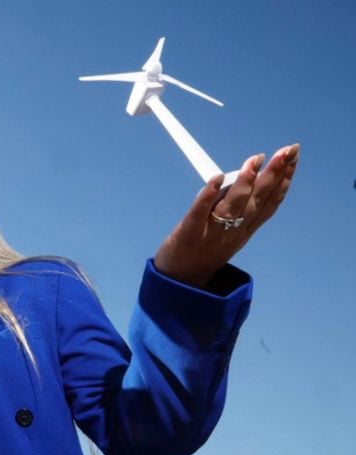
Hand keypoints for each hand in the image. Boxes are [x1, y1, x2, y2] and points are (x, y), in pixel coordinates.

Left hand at [154, 143, 298, 287]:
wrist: (180, 283)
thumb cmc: (203, 251)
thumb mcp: (230, 232)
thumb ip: (240, 208)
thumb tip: (248, 176)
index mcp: (246, 230)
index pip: (269, 203)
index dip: (283, 180)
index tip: (293, 157)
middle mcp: (234, 231)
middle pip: (258, 200)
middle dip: (275, 174)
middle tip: (288, 150)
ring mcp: (212, 233)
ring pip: (233, 206)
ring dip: (246, 182)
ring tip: (255, 160)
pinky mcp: (189, 234)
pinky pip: (199, 212)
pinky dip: (208, 195)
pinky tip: (216, 178)